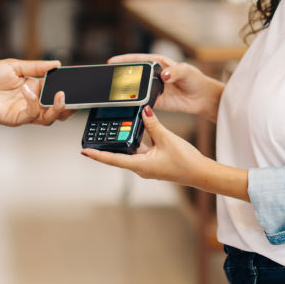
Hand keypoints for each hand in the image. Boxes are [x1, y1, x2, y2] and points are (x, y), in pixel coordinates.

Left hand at [0, 59, 76, 126]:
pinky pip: (31, 115)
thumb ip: (36, 66)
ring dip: (57, 108)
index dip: (69, 92)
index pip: (57, 93)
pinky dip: (34, 102)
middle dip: (69, 106)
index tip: (79, 85)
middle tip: (75, 97)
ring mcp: (24, 112)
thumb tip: (57, 64)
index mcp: (35, 89)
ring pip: (49, 118)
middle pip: (57, 111)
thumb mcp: (15, 65)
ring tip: (59, 95)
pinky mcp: (15, 119)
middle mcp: (32, 103)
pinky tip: (28, 89)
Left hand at [82, 107, 249, 201]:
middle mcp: (141, 168)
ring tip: (112, 131)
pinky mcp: (154, 163)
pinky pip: (140, 152)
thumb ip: (153, 123)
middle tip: (94, 137)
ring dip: (122, 144)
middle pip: (118, 156)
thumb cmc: (185, 161)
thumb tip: (144, 110)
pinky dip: (136, 142)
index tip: (84, 152)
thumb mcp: (167, 138)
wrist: (201, 173)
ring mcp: (147, 166)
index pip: (113, 160)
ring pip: (130, 153)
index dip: (97, 155)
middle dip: (107, 147)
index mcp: (140, 165)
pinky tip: (136, 131)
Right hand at [108, 54, 224, 122]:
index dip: (124, 60)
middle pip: (133, 74)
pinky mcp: (155, 101)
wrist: (202, 97)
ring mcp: (153, 89)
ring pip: (135, 88)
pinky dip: (135, 103)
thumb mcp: (187, 71)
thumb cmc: (195, 79)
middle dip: (121, 75)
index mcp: (158, 63)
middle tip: (110, 79)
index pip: (138, 60)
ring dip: (126, 90)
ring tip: (115, 92)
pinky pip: (142, 102)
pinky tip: (128, 104)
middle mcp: (153, 76)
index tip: (112, 62)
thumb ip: (175, 71)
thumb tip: (164, 75)